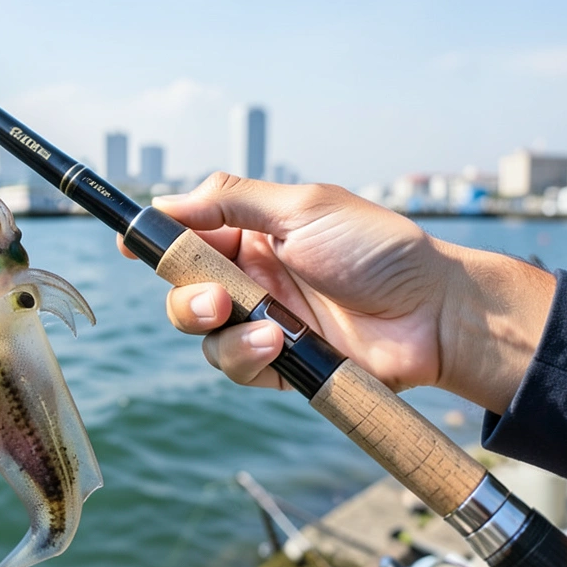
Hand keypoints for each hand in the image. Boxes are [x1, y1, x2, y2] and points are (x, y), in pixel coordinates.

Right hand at [120, 173, 554, 411]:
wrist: (436, 313)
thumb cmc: (378, 250)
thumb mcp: (303, 207)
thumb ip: (231, 200)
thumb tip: (168, 200)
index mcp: (254, 233)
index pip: (188, 234)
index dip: (156, 240)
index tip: (130, 243)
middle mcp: (252, 277)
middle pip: (183, 288)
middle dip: (186, 294)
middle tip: (216, 298)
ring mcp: (265, 322)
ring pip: (202, 332)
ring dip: (217, 329)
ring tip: (259, 325)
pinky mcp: (280, 366)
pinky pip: (235, 365)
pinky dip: (246, 356)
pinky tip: (278, 346)